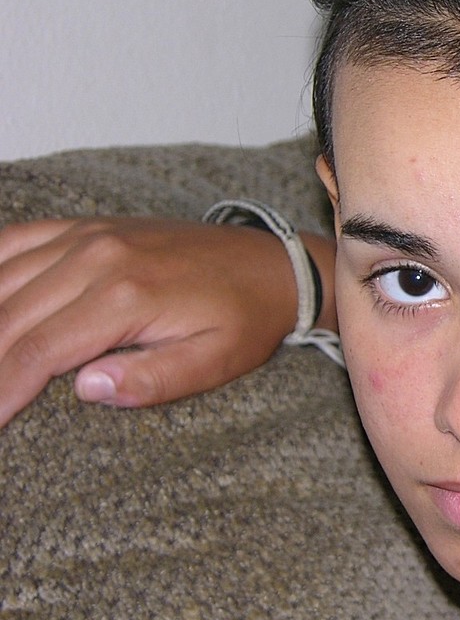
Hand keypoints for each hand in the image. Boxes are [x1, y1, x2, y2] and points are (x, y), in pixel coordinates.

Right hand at [0, 217, 330, 425]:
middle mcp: (98, 257)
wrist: (272, 265)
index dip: (0, 393)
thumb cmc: (245, 319)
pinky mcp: (87, 227)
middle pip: (8, 319)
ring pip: (3, 282)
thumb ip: (154, 379)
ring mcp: (89, 235)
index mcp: (127, 296)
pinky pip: (15, 241)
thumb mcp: (215, 361)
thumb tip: (86, 390)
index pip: (38, 351)